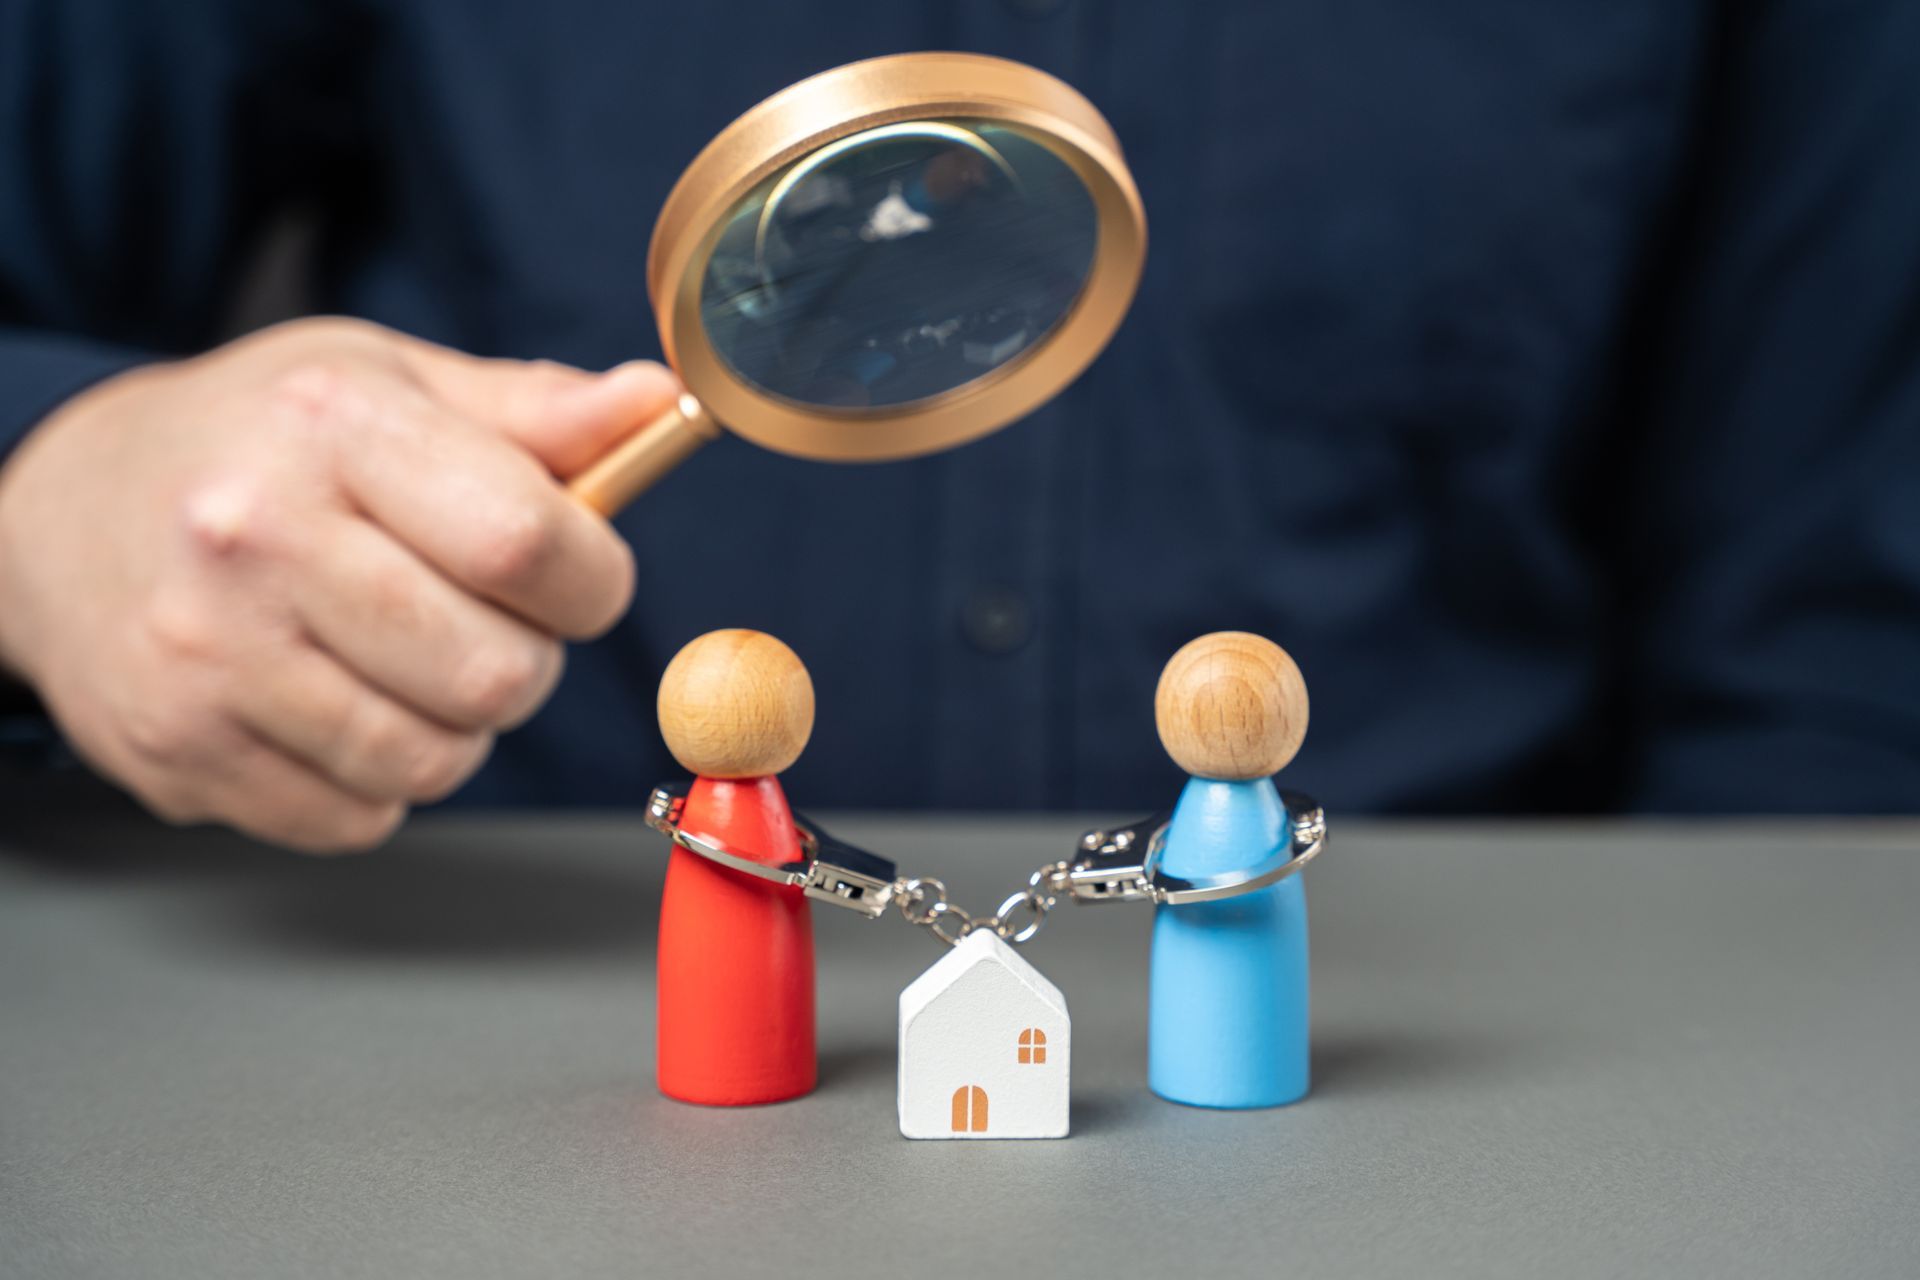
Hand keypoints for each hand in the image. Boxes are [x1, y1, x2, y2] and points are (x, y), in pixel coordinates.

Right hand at [0, 317, 677, 851]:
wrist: (56, 513)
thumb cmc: (257, 442)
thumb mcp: (389, 383)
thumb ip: (536, 412)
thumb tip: (659, 405)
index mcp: (331, 429)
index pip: (529, 543)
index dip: (594, 580)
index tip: (580, 575)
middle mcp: (256, 540)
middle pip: (498, 674)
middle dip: (526, 660)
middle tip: (479, 619)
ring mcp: (209, 657)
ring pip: (436, 762)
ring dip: (455, 728)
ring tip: (402, 660)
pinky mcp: (180, 750)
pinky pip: (358, 818)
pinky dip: (376, 781)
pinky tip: (334, 705)